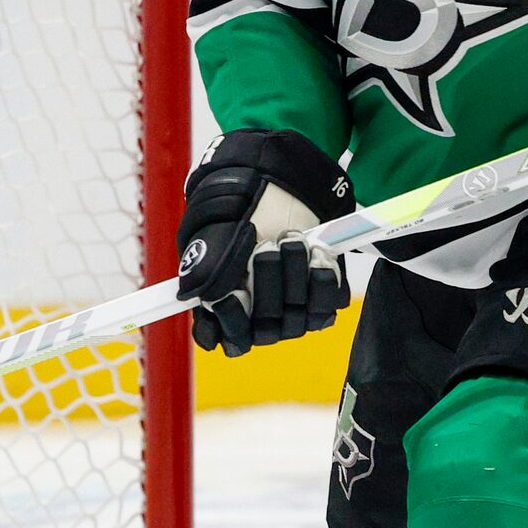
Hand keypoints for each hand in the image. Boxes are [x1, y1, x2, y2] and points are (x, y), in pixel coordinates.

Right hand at [176, 129, 355, 356]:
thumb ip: (207, 263)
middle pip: (264, 329)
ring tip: (291, 239)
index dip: (231, 322)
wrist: (284, 189)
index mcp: (224, 306)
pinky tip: (317, 252)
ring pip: (296, 319)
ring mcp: (292, 314)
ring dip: (295, 275)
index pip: (224, 338)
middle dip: (266, 283)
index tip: (235, 292)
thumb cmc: (241, 211)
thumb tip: (201, 297)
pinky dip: (323, 277)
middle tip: (266, 246)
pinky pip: (326, 305)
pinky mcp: (323, 301)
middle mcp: (258, 318)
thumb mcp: (216, 228)